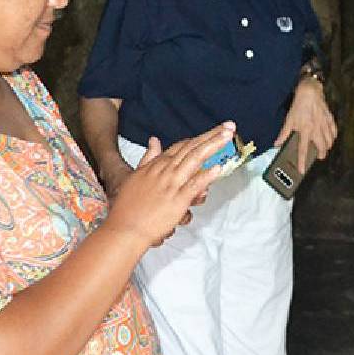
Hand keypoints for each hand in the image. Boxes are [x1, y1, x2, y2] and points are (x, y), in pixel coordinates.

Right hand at [104, 122, 233, 246]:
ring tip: (228, 136)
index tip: (215, 131)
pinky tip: (218, 168)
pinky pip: (193, 185)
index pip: (182, 146)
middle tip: (229, 126)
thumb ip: (148, 158)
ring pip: (195, 159)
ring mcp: (172, 184)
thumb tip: (155, 140)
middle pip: (192, 148)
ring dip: (213, 145)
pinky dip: (206, 176)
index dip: (200, 137)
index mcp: (157, 165)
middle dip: (212, 135)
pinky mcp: (177, 200)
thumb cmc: (128, 206)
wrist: (124, 228)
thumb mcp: (137, 176)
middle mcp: (166, 171)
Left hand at [275, 77, 336, 172]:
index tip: (302, 170)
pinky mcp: (329, 118)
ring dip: (328, 146)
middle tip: (318, 157)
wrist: (310, 91)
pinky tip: (332, 137)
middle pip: (322, 147)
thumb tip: (277, 144)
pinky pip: (334, 130)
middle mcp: (316, 129)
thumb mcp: (289, 119)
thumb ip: (284, 133)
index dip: (302, 161)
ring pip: (330, 140)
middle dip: (321, 154)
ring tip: (325, 148)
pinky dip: (333, 135)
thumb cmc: (299, 105)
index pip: (303, 150)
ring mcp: (324, 124)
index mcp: (305, 130)